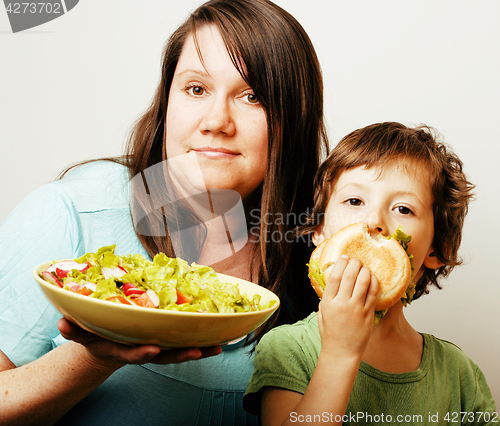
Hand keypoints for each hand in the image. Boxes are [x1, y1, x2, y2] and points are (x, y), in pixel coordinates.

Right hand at [58, 318, 221, 368]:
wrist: (111, 344)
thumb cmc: (98, 337)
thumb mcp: (83, 334)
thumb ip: (74, 329)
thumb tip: (62, 323)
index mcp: (124, 349)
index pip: (133, 353)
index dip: (142, 353)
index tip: (152, 349)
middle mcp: (144, 349)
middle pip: (164, 356)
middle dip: (180, 355)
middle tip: (197, 352)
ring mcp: (158, 347)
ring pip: (179, 351)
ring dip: (198, 350)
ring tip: (217, 347)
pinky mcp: (168, 340)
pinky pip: (185, 342)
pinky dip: (202, 342)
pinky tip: (220, 338)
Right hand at [317, 255, 378, 360]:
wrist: (341, 353)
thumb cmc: (330, 334)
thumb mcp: (322, 314)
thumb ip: (325, 299)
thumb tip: (332, 284)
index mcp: (328, 302)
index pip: (335, 276)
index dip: (341, 263)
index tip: (344, 258)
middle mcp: (342, 303)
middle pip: (350, 275)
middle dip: (354, 263)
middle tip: (356, 260)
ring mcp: (356, 308)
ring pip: (363, 281)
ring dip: (365, 270)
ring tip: (365, 268)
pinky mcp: (368, 314)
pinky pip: (373, 292)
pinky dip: (374, 282)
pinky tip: (373, 278)